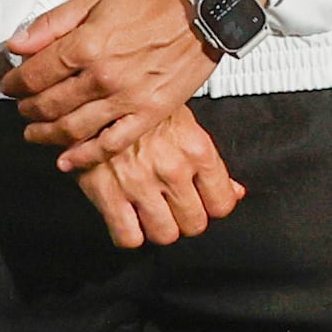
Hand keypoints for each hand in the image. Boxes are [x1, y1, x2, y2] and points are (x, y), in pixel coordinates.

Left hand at [9, 0, 245, 166]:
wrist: (201, 13)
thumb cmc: (149, 3)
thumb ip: (52, 23)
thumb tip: (17, 44)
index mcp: (86, 44)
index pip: (35, 74)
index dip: (15, 83)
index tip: (10, 86)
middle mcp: (102, 75)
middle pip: (49, 104)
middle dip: (27, 109)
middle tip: (22, 108)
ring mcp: (126, 98)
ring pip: (72, 128)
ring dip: (45, 134)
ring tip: (34, 133)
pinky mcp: (148, 114)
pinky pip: (110, 143)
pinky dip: (84, 156)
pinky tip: (66, 161)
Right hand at [71, 105, 243, 249]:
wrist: (97, 95)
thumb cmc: (142, 107)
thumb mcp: (185, 123)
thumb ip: (210, 162)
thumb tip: (234, 192)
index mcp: (195, 149)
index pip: (221, 203)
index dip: (212, 206)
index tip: (203, 203)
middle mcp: (171, 168)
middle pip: (194, 224)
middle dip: (186, 219)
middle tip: (175, 207)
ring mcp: (139, 183)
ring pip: (164, 235)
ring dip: (159, 228)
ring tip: (152, 213)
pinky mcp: (107, 193)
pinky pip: (128, 237)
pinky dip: (129, 234)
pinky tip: (129, 219)